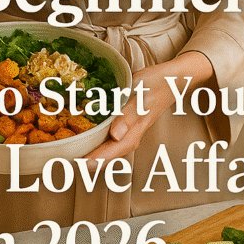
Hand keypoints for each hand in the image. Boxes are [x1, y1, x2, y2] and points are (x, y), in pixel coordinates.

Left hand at [86, 50, 215, 162]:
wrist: (173, 79)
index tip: (80, 163)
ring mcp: (131, 131)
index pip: (113, 150)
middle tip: (70, 165)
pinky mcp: (128, 125)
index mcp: (135, 130)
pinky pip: (112, 141)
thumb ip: (130, 114)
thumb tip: (116, 135)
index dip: (96, 158)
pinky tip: (89, 142)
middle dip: (92, 162)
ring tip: (76, 159)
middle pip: (110, 155)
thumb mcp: (142, 94)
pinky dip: (99, 144)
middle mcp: (132, 135)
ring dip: (94, 155)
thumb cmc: (156, 84)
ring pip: (111, 149)